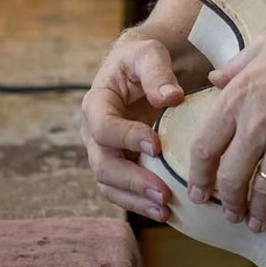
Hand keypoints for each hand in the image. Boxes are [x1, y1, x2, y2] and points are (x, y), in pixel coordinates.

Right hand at [80, 32, 183, 219]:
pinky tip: (166, 212)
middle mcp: (94, 132)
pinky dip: (141, 203)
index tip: (156, 146)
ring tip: (166, 209)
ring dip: (136, 200)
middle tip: (164, 192)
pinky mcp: (120, 164)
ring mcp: (105, 151)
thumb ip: (157, 73)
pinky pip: (123, 191)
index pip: (103, 127)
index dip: (127, 138)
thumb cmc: (142, 58)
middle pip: (103, 165)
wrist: (139, 69)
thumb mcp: (149, 54)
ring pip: (110, 185)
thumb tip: (171, 98)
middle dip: (132, 181)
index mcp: (96, 103)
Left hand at [187, 9, 265, 230]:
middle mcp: (258, 123)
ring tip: (256, 223)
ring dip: (258, 211)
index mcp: (239, 97)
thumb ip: (235, 66)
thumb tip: (215, 78)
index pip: (205, 147)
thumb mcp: (264, 44)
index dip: (198, 175)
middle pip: (231, 176)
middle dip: (228, 202)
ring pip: (264, 188)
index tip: (197, 191)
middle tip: (229, 213)